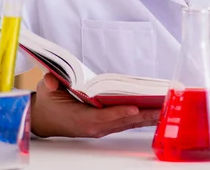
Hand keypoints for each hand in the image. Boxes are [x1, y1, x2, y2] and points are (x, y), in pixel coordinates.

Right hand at [30, 73, 160, 137]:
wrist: (44, 120)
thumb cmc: (49, 104)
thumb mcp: (46, 91)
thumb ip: (49, 84)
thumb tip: (51, 81)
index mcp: (80, 119)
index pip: (102, 117)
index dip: (118, 113)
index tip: (134, 109)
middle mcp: (94, 126)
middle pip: (121, 122)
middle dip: (142, 115)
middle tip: (162, 108)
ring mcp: (101, 128)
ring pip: (128, 123)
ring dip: (147, 118)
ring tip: (165, 110)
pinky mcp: (106, 126)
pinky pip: (127, 123)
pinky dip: (141, 118)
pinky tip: (155, 113)